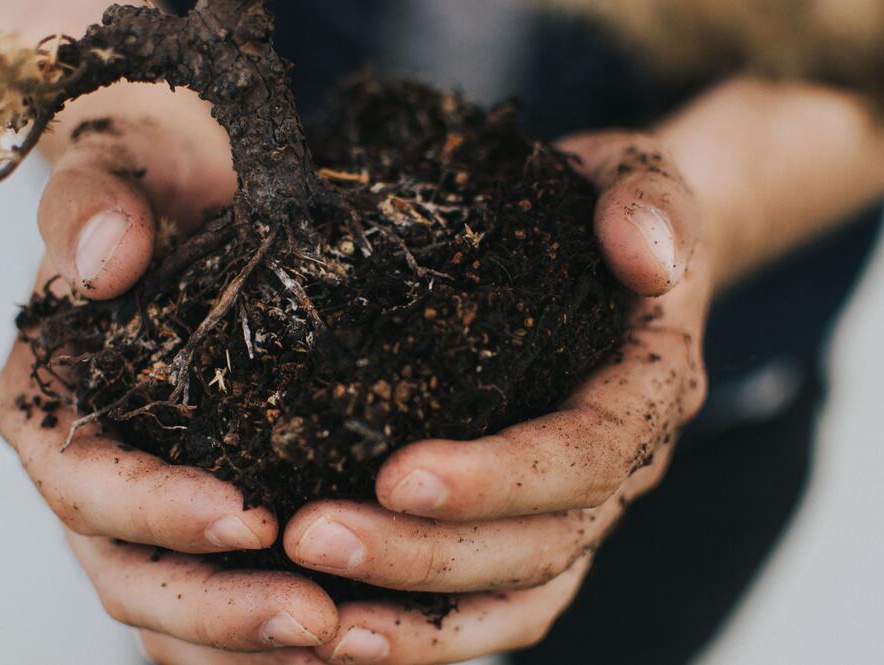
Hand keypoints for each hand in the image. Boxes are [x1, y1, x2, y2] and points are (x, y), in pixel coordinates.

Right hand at [0, 107, 339, 654]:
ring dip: (252, 644)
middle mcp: (94, 477)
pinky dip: (272, 635)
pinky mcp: (213, 516)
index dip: (156, 511)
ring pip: (180, 612)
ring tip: (343, 642)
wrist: (193, 198)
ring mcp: (151, 509)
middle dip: (218, 608)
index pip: (87, 484)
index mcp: (51, 410)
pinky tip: (352, 634)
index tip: (247, 515)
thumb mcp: (117, 173)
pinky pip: (231, 595)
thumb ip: (94, 208)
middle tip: (313, 619)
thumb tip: (107, 261)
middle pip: (134, 575)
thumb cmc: (150, 189)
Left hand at [274, 131, 711, 663]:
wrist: (616, 248)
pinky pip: (493, 605)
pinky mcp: (536, 524)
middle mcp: (621, 468)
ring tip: (316, 625)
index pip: (583, 454)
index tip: (396, 474)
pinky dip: (427, 633)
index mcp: (646, 389)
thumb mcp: (636, 177)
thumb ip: (648, 204)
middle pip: (537, 545)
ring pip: (515, 598)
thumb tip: (643, 255)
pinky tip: (346, 633)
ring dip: (418, 622)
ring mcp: (580, 507)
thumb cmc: (606, 209)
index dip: (497, 478)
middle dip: (424, 554)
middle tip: (312, 537)